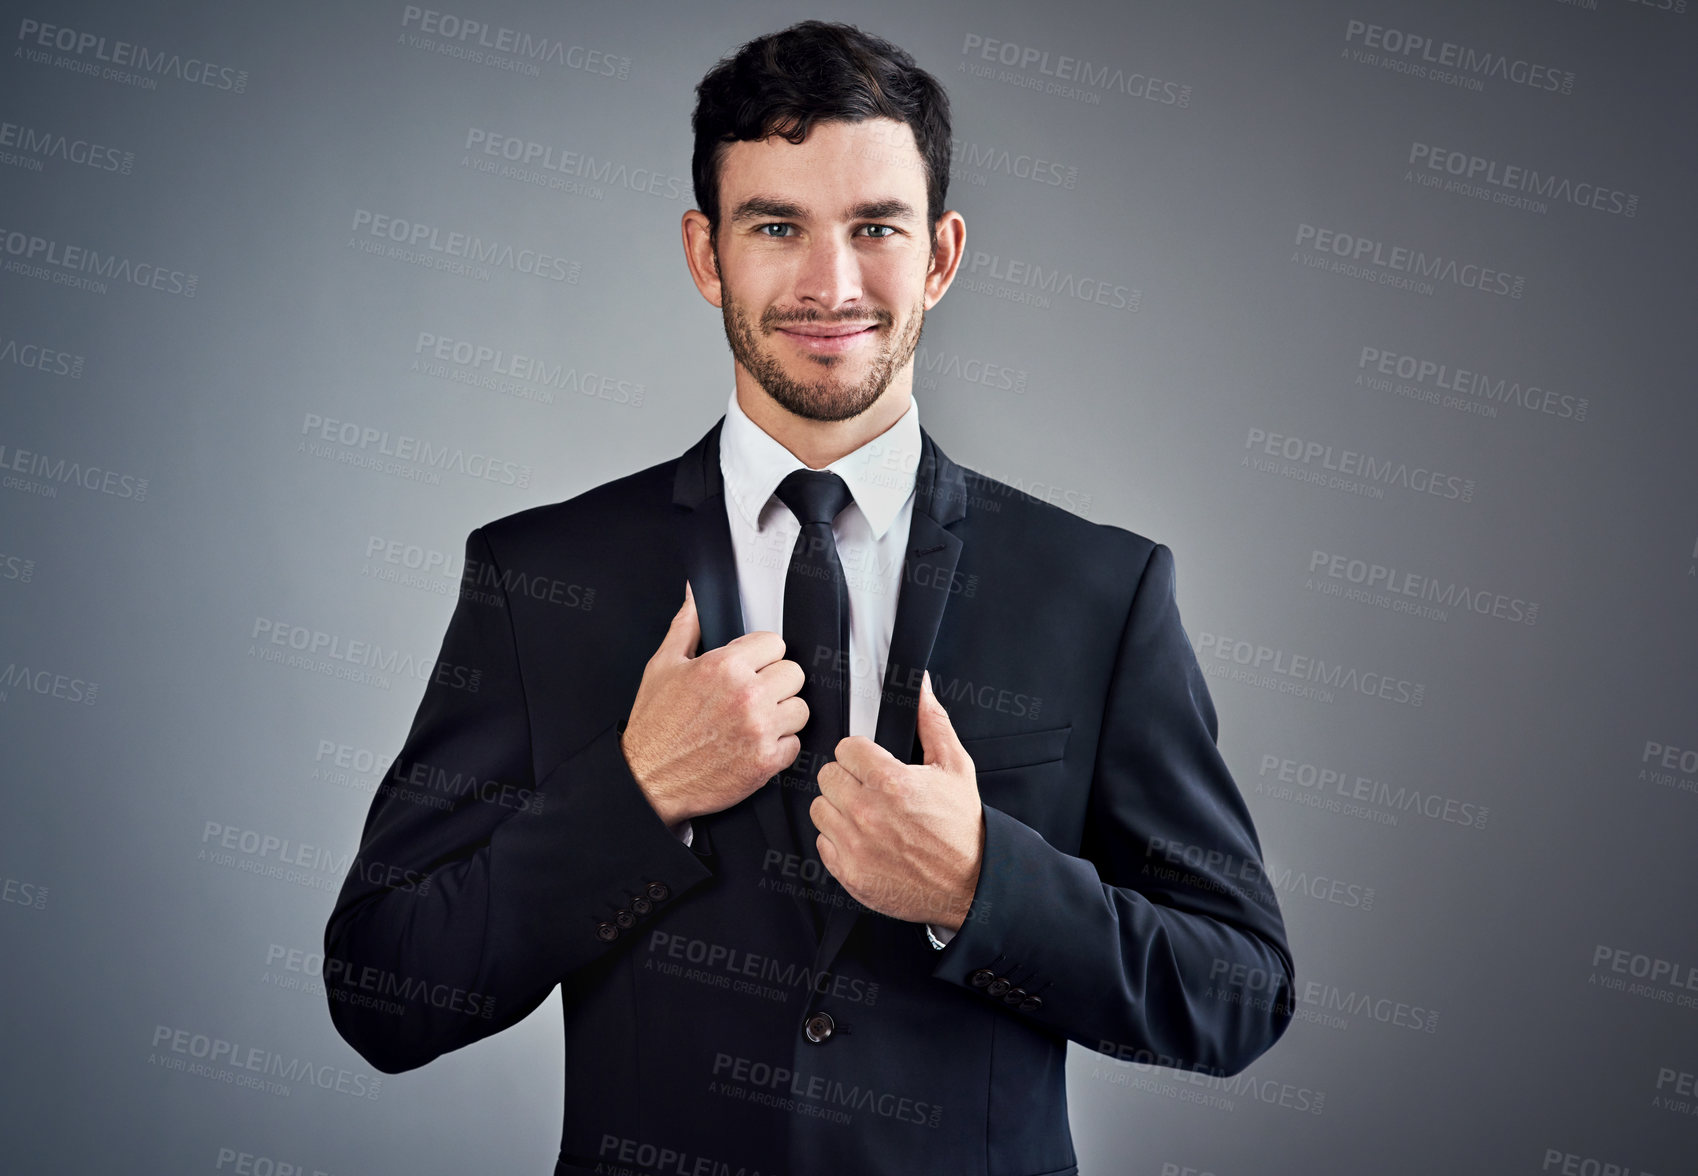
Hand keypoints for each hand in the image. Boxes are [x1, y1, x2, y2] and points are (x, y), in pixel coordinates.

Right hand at [621, 580, 806, 825]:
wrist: (648, 779)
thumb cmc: (655, 727)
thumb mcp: (663, 666)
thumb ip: (687, 625)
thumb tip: (694, 595)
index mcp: (724, 667)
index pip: (775, 643)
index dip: (761, 655)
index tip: (750, 667)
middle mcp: (747, 696)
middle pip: (794, 673)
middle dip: (774, 682)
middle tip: (752, 695)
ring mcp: (760, 730)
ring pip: (800, 708)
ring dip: (781, 714)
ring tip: (754, 720)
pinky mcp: (766, 762)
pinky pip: (795, 744)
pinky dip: (779, 746)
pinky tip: (753, 744)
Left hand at [811, 670, 983, 929]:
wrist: (970, 883)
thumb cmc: (962, 826)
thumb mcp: (955, 766)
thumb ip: (931, 721)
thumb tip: (919, 685)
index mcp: (891, 782)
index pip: (845, 748)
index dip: (861, 754)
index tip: (873, 765)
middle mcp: (867, 813)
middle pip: (827, 776)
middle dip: (848, 779)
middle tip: (870, 790)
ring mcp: (855, 846)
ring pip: (820, 808)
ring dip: (839, 808)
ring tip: (866, 814)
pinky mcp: (849, 873)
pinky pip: (822, 843)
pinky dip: (839, 840)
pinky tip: (864, 839)